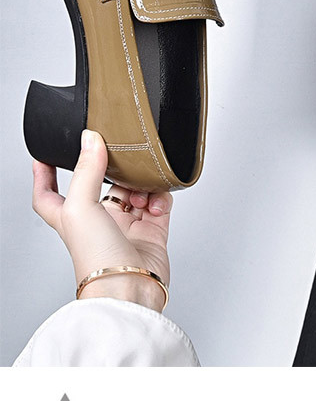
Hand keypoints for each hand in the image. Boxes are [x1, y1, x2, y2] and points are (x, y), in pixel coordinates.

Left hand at [32, 129, 171, 311]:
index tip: (46, 155)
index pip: (48, 194)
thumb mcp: (80, 208)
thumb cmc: (96, 261)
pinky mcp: (152, 230)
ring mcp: (125, 225)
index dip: (43, 175)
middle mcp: (97, 220)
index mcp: (71, 217)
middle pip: (102, 184)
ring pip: (134, 189)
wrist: (130, 289)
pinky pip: (159, 201)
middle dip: (113, 171)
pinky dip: (160, 197)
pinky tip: (155, 202)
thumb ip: (86, 170)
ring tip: (141, 187)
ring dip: (141, 183)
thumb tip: (90, 139)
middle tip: (120, 156)